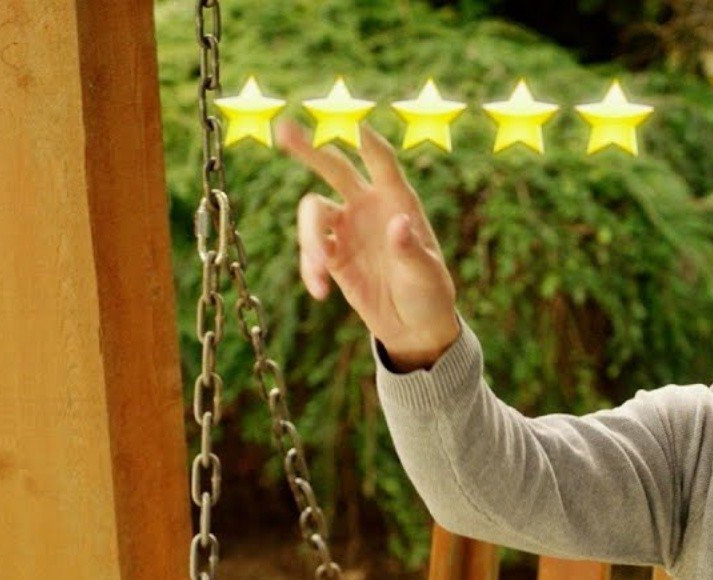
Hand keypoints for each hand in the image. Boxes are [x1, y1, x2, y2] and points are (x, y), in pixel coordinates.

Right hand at [277, 120, 459, 370]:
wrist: (413, 328)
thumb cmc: (430, 294)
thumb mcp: (427, 275)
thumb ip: (411, 250)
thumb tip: (397, 224)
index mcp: (398, 200)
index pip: (380, 159)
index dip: (363, 137)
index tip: (346, 118)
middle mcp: (368, 206)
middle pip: (334, 167)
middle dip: (310, 149)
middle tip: (283, 129)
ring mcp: (347, 229)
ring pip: (313, 211)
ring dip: (309, 237)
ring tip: (319, 270)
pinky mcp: (333, 256)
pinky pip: (310, 251)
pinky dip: (309, 268)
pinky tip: (319, 292)